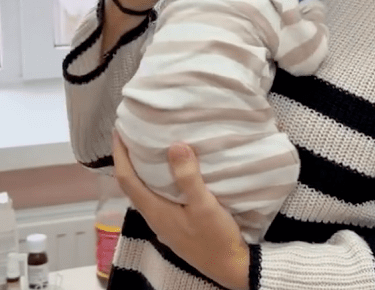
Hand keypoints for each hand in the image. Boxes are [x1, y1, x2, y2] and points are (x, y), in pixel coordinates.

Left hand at [112, 131, 249, 289]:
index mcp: (155, 210)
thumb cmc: (215, 237)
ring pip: (145, 189)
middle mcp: (155, 215)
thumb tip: (175, 145)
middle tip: (133, 133)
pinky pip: (159, 194)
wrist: (230, 266)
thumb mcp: (204, 205)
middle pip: (132, 183)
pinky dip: (158, 177)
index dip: (120, 154)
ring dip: (143, 168)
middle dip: (128, 158)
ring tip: (150, 145)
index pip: (127, 179)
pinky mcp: (176, 221)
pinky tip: (170, 169)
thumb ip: (188, 177)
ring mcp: (165, 220)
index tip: (119, 131)